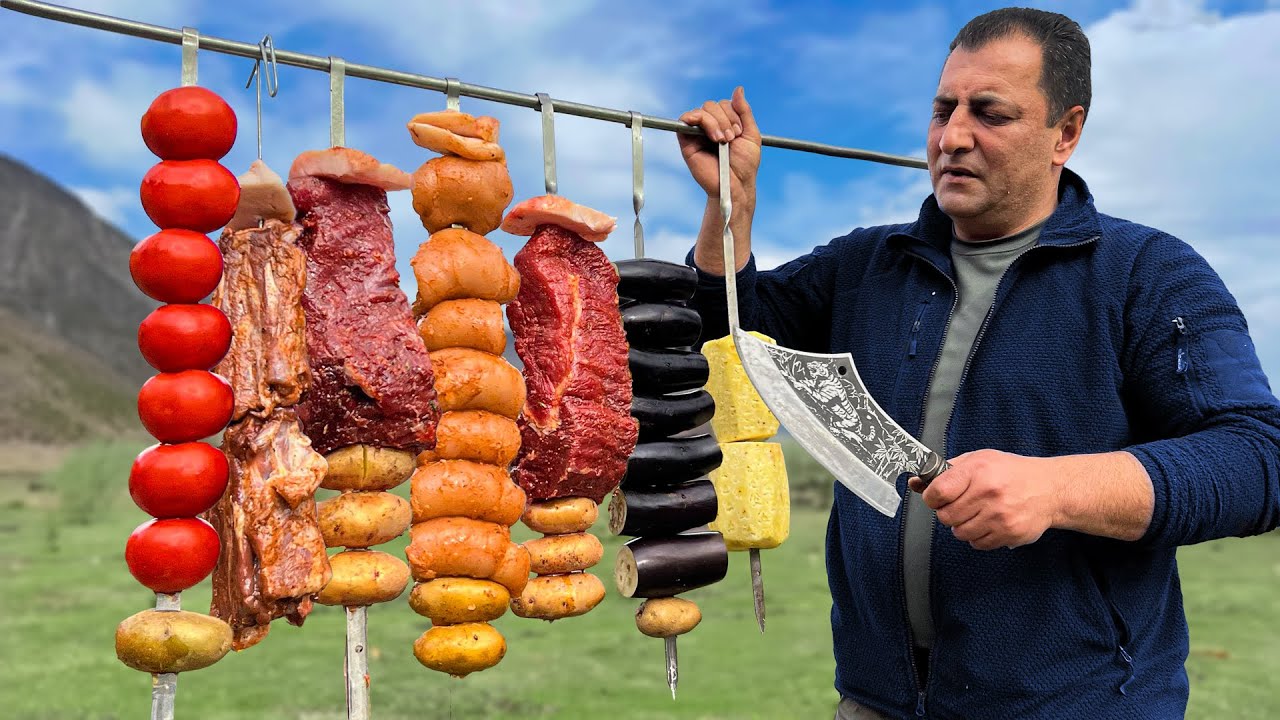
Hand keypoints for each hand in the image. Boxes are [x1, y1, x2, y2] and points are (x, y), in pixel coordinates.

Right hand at [677, 86, 761, 202]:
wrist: (736, 184)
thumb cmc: (744, 164)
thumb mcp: (751, 134)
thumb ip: (744, 111)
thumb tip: (738, 88)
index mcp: (724, 123)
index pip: (724, 104)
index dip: (733, 114)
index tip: (739, 132)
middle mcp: (709, 127)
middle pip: (712, 105)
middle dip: (725, 119)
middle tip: (731, 138)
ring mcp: (697, 133)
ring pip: (702, 110)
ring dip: (716, 123)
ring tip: (722, 141)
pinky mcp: (686, 141)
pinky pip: (685, 119)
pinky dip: (698, 120)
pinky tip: (711, 136)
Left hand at [908, 449, 1060, 550]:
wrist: (1050, 488)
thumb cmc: (1010, 472)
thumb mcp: (978, 460)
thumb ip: (945, 471)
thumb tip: (916, 483)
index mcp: (978, 471)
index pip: (937, 492)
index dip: (932, 497)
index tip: (936, 497)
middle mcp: (989, 493)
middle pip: (946, 517)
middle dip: (948, 513)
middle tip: (961, 506)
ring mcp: (1000, 516)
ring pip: (960, 533)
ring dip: (963, 526)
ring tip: (977, 514)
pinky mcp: (1009, 533)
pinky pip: (978, 544)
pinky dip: (978, 537)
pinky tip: (989, 523)